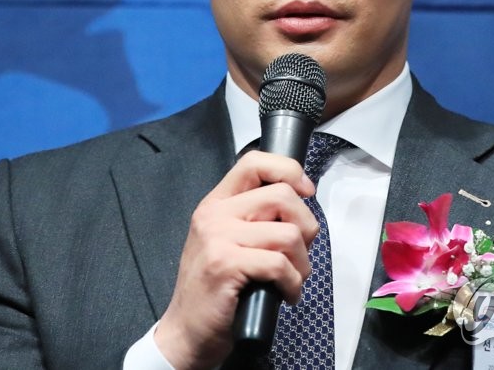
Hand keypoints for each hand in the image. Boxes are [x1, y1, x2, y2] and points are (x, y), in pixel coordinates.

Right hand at [154, 150, 318, 368]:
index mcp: (217, 203)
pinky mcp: (225, 265)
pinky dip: (293, 283)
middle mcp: (215, 215)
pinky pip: (280, 265)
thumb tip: (300, 205)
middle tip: (299, 253)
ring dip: (302, 262)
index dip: (289, 170)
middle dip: (306, 227)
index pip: (255, 162)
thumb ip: (255, 217)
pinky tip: (285, 293)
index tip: (305, 192)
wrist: (187, 331)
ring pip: (288, 234)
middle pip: (282, 196)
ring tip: (292, 278)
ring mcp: (218, 239)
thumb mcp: (228, 241)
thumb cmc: (215, 289)